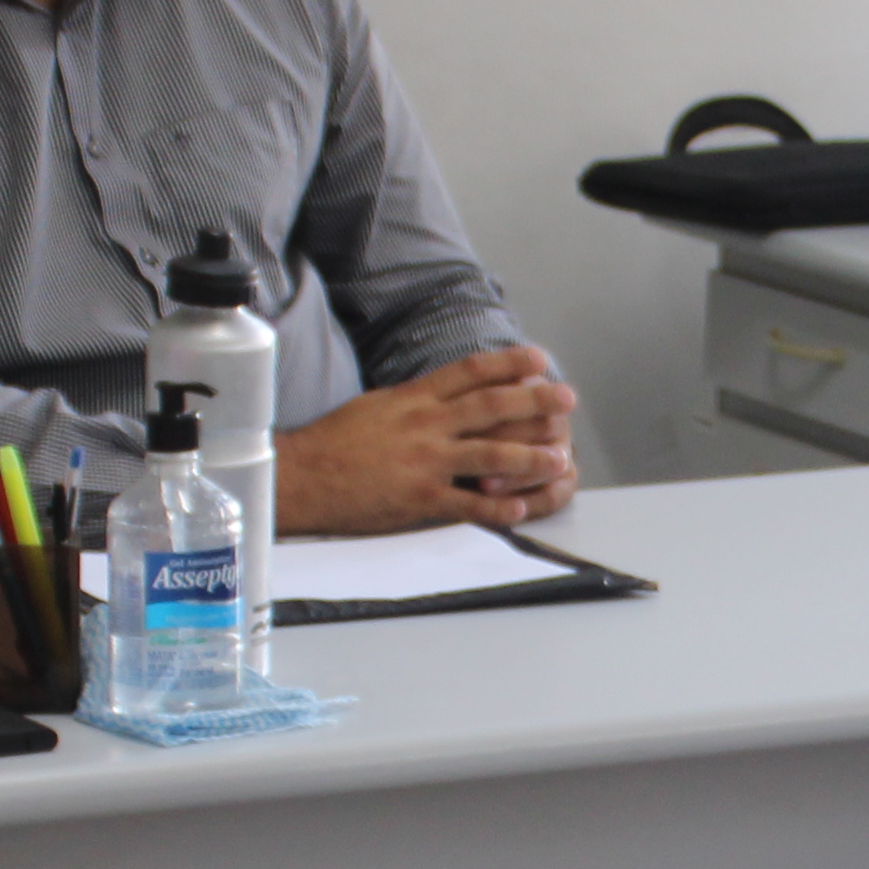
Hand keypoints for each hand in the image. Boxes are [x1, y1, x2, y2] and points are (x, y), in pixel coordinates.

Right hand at [275, 344, 578, 531]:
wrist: (300, 475)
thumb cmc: (333, 441)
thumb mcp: (376, 405)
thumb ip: (415, 400)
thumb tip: (444, 392)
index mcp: (414, 397)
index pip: (470, 371)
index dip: (509, 362)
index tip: (539, 359)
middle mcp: (425, 423)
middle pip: (491, 405)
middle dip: (535, 400)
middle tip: (567, 398)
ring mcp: (424, 461)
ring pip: (490, 453)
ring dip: (530, 456)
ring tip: (560, 458)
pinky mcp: (418, 498)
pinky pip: (467, 504)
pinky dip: (497, 509)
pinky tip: (521, 510)